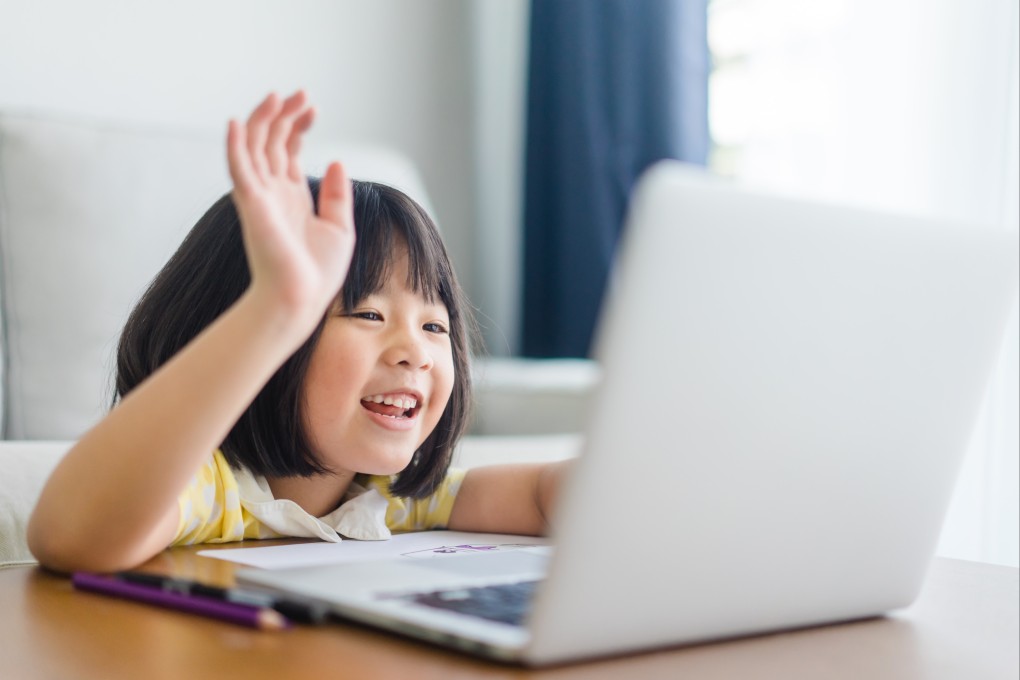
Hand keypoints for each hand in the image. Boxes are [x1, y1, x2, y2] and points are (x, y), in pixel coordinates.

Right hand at [226, 91, 355, 330]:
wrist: (301, 299)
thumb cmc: (318, 273)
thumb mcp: (339, 228)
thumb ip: (337, 195)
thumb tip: (338, 160)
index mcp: (292, 197)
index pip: (288, 151)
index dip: (297, 126)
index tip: (312, 108)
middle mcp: (272, 192)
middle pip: (271, 143)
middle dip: (284, 116)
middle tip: (301, 94)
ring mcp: (260, 196)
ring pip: (254, 147)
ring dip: (263, 120)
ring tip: (279, 96)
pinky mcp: (251, 204)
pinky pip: (238, 169)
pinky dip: (235, 145)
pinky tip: (238, 122)